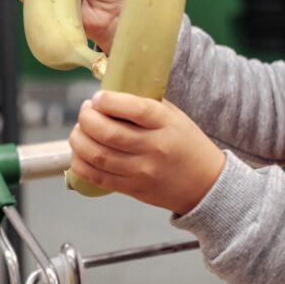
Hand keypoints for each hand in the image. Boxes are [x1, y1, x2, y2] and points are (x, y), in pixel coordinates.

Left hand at [69, 91, 225, 214]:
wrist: (205, 183)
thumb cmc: (188, 144)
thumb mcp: (176, 118)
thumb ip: (148, 106)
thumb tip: (112, 95)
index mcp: (167, 125)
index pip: (135, 109)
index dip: (110, 101)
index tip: (98, 97)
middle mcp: (154, 148)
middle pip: (109, 133)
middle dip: (87, 119)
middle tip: (85, 111)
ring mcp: (142, 171)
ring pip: (98, 155)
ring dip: (79, 140)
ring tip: (80, 130)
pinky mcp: (133, 188)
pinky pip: (98, 177)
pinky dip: (81, 164)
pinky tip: (79, 153)